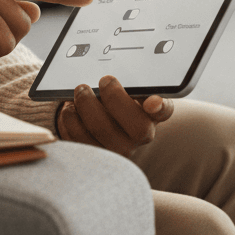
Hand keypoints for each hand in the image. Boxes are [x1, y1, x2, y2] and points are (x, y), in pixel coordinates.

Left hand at [56, 76, 173, 158]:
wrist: (96, 118)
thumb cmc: (113, 100)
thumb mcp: (125, 89)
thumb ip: (129, 82)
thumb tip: (120, 79)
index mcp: (152, 113)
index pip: (164, 111)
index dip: (160, 108)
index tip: (152, 101)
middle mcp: (140, 135)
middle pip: (137, 127)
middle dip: (115, 98)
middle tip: (103, 80)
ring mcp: (118, 149)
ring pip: (103, 132)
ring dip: (87, 106)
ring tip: (81, 91)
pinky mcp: (94, 155)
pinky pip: (80, 139)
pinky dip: (71, 119)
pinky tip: (70, 109)